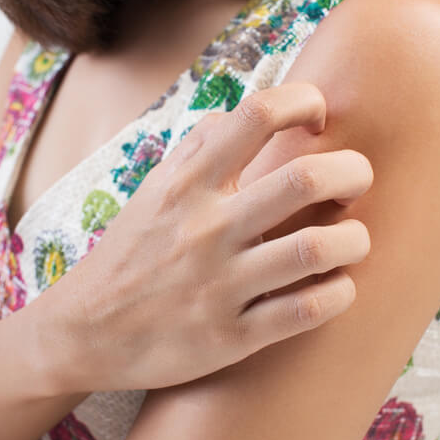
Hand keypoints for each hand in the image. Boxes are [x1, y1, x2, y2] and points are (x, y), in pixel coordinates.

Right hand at [58, 82, 372, 392]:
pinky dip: (339, 293)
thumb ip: (200, 149)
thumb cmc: (132, 253)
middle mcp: (205, 229)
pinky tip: (337, 286)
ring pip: (318, 248)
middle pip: (305, 179)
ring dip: (355, 239)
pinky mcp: (230, 338)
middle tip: (356, 180)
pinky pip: (308, 311)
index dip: (304, 101)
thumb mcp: (152, 190)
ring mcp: (219, 285)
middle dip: (353, 171)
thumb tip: (249, 113)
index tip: (317, 119)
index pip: (257, 114)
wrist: (83, 333)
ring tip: (352, 240)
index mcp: (186, 184)